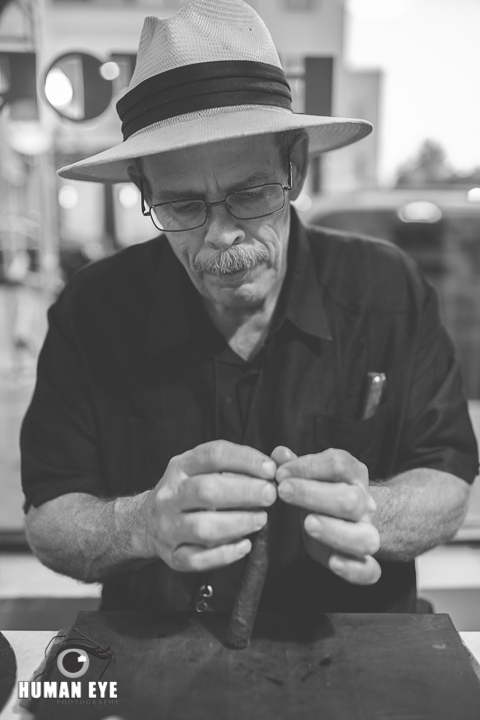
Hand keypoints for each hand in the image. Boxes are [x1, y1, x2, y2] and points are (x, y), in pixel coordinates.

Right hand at [142, 440, 276, 571]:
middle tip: (271, 495)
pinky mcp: (172, 555)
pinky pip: (198, 559)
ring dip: (238, 523)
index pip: (213, 455)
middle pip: (207, 490)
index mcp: (181, 467)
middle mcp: (171, 494)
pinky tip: (244, 545)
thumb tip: (276, 465)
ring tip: (261, 519)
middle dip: (245, 492)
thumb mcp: (201, 470)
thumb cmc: (187, 492)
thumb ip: (236, 466)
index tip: (271, 468)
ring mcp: (169, 526)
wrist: (146, 522)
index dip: (245, 460)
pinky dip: (224, 554)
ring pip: (203, 527)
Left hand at [271, 446, 380, 584]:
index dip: (308, 466)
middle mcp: (364, 504)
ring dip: (335, 531)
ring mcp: (366, 533)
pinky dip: (354, 569)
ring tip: (308, 523)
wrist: (349, 517)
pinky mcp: (362, 562)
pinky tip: (333, 561)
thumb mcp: (309, 475)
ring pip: (364, 537)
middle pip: (351, 500)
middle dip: (315, 495)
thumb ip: (294, 465)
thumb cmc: (322, 492)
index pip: (339, 465)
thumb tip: (278, 454)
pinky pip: (370, 571)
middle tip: (284, 491)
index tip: (280, 472)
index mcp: (352, 475)